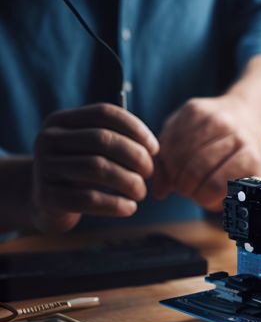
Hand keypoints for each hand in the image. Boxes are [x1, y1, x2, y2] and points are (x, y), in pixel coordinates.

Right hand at [32, 103, 158, 232]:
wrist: (45, 203)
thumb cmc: (79, 174)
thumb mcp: (92, 152)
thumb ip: (117, 143)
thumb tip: (153, 149)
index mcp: (61, 121)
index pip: (103, 113)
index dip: (135, 128)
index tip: (155, 148)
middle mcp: (48, 140)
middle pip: (102, 139)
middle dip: (135, 156)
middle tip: (149, 172)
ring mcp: (44, 168)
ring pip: (97, 168)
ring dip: (128, 181)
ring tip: (140, 192)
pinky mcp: (47, 197)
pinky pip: (88, 199)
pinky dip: (116, 204)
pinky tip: (129, 208)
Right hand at [153, 95, 260, 210]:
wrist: (244, 115)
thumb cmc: (240, 157)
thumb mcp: (236, 182)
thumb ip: (216, 198)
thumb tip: (187, 199)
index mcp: (251, 158)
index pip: (215, 185)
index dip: (201, 196)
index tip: (198, 197)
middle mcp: (235, 135)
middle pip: (195, 170)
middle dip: (184, 186)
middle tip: (185, 189)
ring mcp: (214, 119)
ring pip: (179, 155)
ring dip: (173, 171)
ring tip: (179, 176)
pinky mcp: (194, 108)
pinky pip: (170, 138)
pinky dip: (167, 154)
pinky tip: (173, 160)